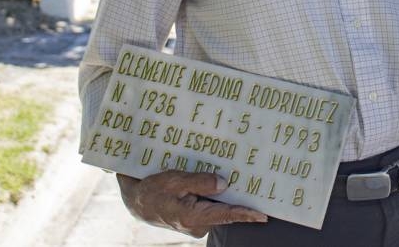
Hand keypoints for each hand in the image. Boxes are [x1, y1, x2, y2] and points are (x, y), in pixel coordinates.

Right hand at [116, 171, 267, 237]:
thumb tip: (223, 184)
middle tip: (255, 181)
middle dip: (238, 195)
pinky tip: (219, 181)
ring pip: (217, 205)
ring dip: (225, 193)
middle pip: (224, 208)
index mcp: (193, 217)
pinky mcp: (195, 217)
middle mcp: (198, 224)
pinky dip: (215, 194)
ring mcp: (197, 222)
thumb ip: (199, 182)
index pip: (225, 215)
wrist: (135, 202)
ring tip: (240, 175)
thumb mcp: (173, 181)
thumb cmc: (152, 191)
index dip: (246, 214)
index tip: (263, 215)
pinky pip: (210, 205)